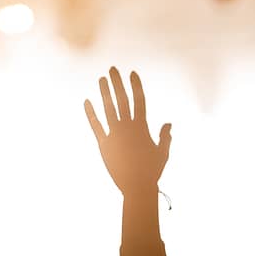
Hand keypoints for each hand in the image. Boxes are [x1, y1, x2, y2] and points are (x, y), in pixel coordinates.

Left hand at [84, 67, 171, 193]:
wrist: (137, 186)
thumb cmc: (152, 170)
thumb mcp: (162, 152)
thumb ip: (165, 136)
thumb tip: (168, 124)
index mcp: (142, 127)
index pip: (139, 100)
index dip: (135, 85)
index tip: (132, 73)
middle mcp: (128, 127)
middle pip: (122, 99)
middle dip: (117, 83)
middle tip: (112, 69)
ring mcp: (115, 135)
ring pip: (108, 109)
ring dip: (104, 93)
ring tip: (101, 79)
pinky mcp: (104, 144)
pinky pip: (96, 126)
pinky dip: (90, 113)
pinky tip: (86, 101)